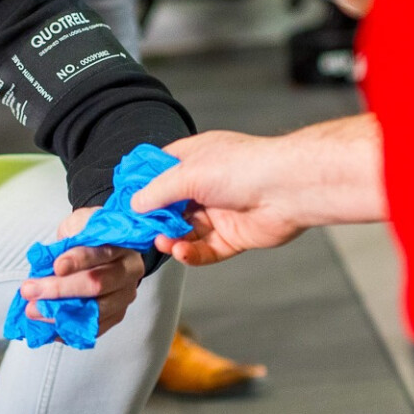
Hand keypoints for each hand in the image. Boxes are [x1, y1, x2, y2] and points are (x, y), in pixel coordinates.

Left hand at [19, 207, 144, 336]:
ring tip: (32, 310)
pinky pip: (93, 328)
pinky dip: (69, 330)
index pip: (100, 253)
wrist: (105, 249)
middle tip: (29, 290)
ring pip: (94, 311)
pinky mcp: (116, 315)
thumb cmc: (88, 237)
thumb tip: (47, 258)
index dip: (77, 260)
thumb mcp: (79, 224)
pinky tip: (47, 326)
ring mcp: (123, 296)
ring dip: (59, 313)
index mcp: (121, 245)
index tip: (55, 266)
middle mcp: (127, 272)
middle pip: (96, 285)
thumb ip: (69, 235)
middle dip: (59, 289)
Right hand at [130, 132, 306, 265]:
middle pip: (171, 206)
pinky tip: (181, 252)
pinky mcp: (233, 236)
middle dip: (154, 220)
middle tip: (139, 231)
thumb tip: (135, 204)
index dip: (143, 186)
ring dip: (172, 239)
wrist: (288, 189)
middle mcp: (207, 185)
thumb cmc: (243, 168)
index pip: (161, 171)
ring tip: (162, 242)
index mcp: (196, 159)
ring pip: (186, 231)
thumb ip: (158, 191)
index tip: (125, 202)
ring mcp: (220, 212)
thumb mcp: (188, 173)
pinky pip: (206, 250)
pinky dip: (192, 253)